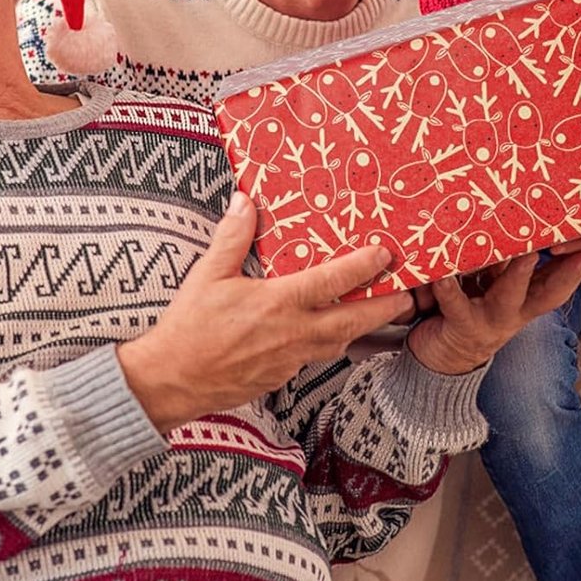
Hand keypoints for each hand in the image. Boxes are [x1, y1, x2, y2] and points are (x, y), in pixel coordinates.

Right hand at [117, 193, 412, 431]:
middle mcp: (292, 333)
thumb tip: (244, 201)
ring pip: (337, 344)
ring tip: (376, 315)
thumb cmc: (189, 327)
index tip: (384, 255)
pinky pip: (314, 358)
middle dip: (383, 308)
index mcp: (277, 303)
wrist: (173, 380)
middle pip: (351, 321)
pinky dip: (328, 345)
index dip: (361, 268)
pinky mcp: (280, 377)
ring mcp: (289, 360)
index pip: (331, 283)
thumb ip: (231, 237)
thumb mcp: (207, 274)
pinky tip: (325, 336)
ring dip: (360, 329)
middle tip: (407, 295)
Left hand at [404, 248, 580, 375]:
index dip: (579, 262)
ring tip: (525, 255)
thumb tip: (518, 223)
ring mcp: (491, 320)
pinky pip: (456, 305)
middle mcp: (515, 311)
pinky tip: (442, 276)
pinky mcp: (462, 326)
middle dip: (567, 271)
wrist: (441, 358)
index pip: (560, 278)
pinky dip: (449, 289)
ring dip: (519, 275)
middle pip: (549, 291)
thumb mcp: (491, 285)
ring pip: (509, 295)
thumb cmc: (468, 308)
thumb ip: (504, 262)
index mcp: (526, 298)